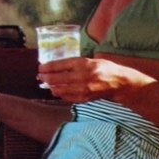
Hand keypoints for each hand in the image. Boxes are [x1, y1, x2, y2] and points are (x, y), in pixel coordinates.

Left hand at [37, 57, 153, 102]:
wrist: (118, 83)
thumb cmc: (105, 69)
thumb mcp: (90, 60)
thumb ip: (75, 63)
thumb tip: (57, 67)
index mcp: (83, 63)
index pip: (59, 65)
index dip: (47, 67)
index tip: (41, 68)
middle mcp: (81, 76)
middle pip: (56, 78)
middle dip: (45, 77)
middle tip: (40, 77)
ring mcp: (82, 89)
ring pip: (60, 89)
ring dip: (51, 87)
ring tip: (46, 84)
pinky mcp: (84, 98)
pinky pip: (67, 97)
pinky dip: (60, 94)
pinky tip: (57, 91)